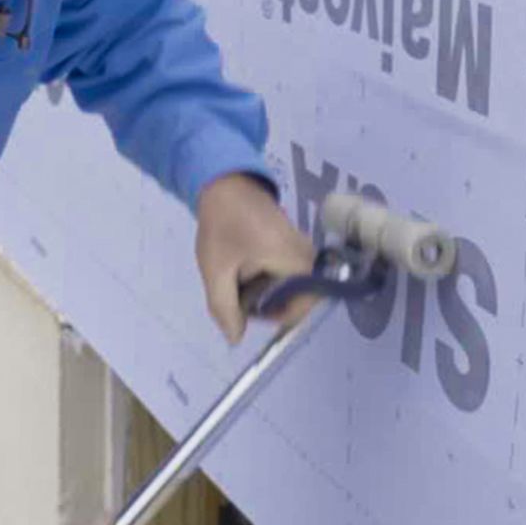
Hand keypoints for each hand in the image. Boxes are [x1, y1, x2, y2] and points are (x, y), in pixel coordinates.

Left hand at [195, 174, 316, 342]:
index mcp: (295, 262)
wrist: (226, 185)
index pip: (301, 308)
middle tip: (240, 291)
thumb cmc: (221, 226)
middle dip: (268, 305)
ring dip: (266, 293)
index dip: (274, 317)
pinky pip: (290, 277)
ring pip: (292, 290)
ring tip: (241, 276)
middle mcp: (309, 258)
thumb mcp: (216, 271)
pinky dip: (268, 280)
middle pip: (297, 301)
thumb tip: (236, 339)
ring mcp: (306, 252)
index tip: (249, 309)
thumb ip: (225, 308)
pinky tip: (247, 268)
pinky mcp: (297, 248)